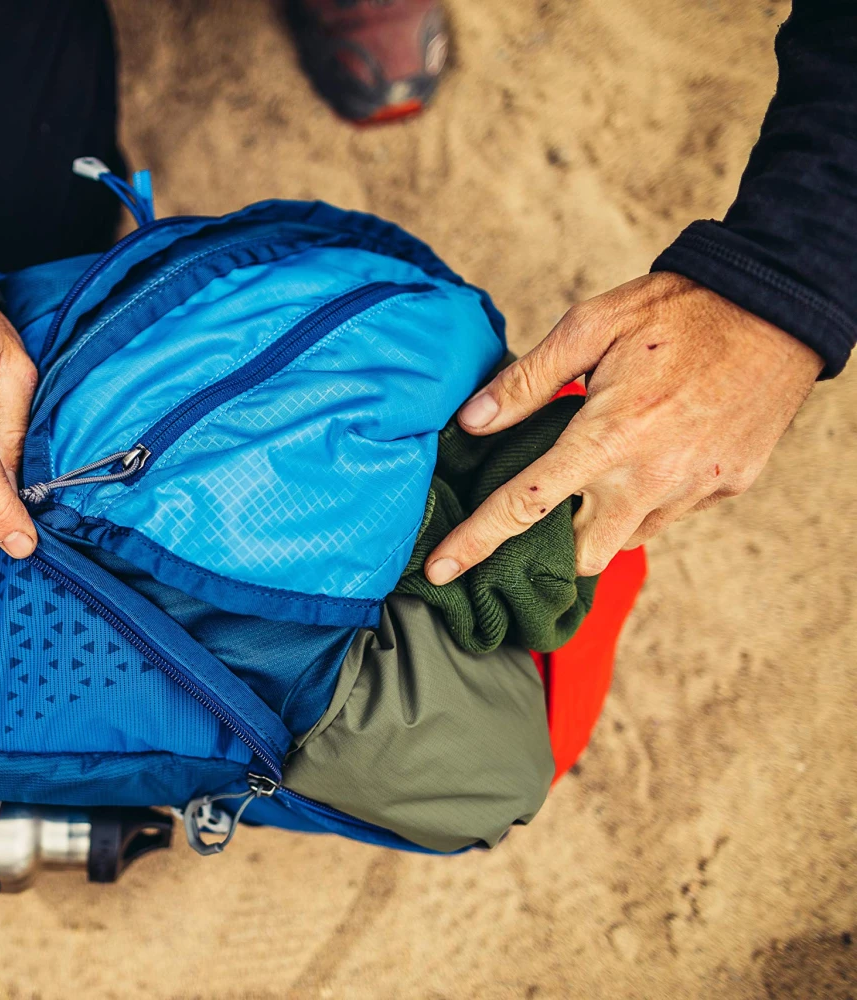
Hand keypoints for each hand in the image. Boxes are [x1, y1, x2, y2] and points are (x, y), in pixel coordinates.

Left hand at [424, 272, 821, 584]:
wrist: (778, 307)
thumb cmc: (678, 310)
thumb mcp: (590, 326)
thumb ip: (527, 380)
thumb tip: (471, 422)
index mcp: (608, 438)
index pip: (523, 507)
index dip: (474, 543)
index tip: (438, 571)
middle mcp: (651, 478)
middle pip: (578, 554)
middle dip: (547, 547)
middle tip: (533, 515)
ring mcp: (694, 489)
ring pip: (626, 539)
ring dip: (599, 520)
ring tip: (597, 471)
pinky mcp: (727, 488)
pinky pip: (669, 514)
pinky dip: (645, 500)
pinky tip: (646, 457)